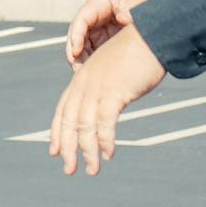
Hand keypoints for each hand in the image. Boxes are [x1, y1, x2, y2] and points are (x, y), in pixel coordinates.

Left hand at [49, 24, 166, 175]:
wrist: (150, 36)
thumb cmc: (136, 54)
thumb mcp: (113, 73)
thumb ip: (106, 90)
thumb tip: (107, 108)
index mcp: (81, 79)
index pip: (63, 110)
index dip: (57, 132)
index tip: (54, 152)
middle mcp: (84, 84)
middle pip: (69, 121)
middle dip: (67, 148)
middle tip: (69, 170)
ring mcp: (97, 88)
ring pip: (84, 126)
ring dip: (87, 151)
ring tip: (91, 170)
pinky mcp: (114, 92)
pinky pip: (104, 122)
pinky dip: (104, 140)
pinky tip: (108, 154)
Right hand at [66, 0, 161, 68]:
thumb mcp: (139, 3)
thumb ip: (130, 17)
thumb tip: (123, 30)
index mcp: (100, 2)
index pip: (81, 19)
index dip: (76, 36)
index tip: (76, 52)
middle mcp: (95, 14)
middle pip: (78, 34)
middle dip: (75, 53)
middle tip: (78, 70)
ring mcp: (99, 25)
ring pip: (84, 44)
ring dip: (83, 59)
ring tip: (85, 75)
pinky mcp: (106, 35)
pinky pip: (95, 49)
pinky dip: (93, 60)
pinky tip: (97, 72)